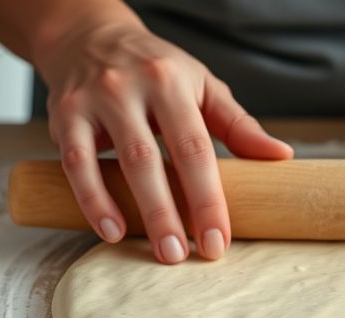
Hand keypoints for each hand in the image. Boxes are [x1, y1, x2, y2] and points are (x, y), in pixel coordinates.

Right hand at [37, 17, 292, 263]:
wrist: (88, 36)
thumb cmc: (155, 69)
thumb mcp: (200, 85)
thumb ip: (237, 124)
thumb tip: (281, 157)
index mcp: (171, 82)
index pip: (195, 148)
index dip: (207, 198)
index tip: (217, 240)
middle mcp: (129, 88)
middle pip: (152, 160)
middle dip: (169, 213)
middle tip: (184, 256)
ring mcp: (93, 102)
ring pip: (115, 163)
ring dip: (136, 211)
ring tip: (156, 251)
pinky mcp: (63, 116)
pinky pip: (75, 164)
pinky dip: (91, 200)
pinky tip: (110, 230)